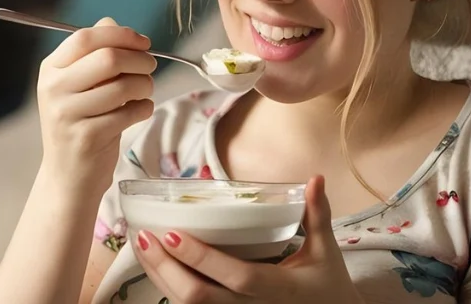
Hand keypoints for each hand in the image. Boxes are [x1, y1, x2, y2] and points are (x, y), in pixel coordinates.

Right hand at [35, 17, 157, 175]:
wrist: (68, 176)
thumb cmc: (80, 124)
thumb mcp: (78, 86)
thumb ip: (94, 53)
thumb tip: (113, 24)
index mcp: (51, 70)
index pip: (85, 38)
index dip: (121, 35)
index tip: (144, 42)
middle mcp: (54, 89)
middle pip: (108, 58)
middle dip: (140, 60)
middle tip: (151, 67)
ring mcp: (68, 114)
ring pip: (124, 86)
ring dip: (145, 85)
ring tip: (144, 92)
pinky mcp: (87, 137)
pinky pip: (129, 112)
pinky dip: (143, 108)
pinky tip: (138, 112)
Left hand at [132, 176, 363, 303]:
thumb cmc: (327, 286)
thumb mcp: (326, 253)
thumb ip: (316, 215)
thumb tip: (314, 179)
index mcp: (277, 288)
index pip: (236, 276)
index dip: (202, 259)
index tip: (173, 234)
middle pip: (198, 298)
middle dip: (166, 268)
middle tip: (143, 237)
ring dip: (161, 278)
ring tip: (142, 247)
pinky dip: (171, 289)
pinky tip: (158, 267)